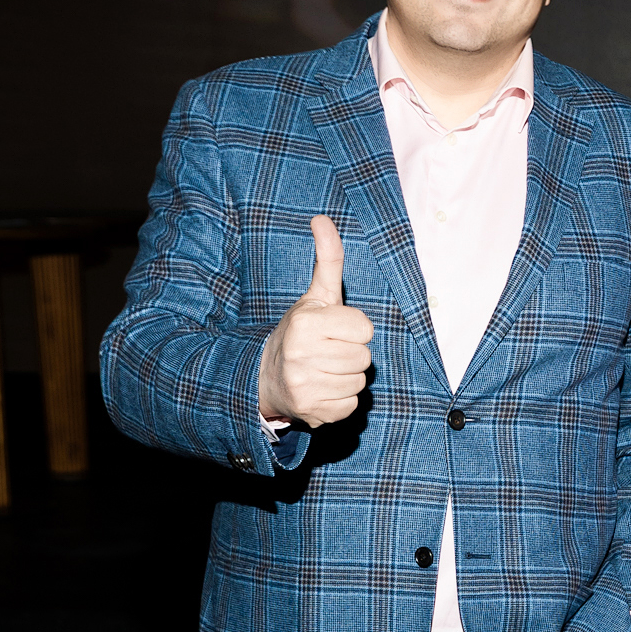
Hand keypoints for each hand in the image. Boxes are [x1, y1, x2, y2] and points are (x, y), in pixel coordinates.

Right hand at [258, 215, 374, 427]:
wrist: (265, 377)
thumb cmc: (300, 333)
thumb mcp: (314, 296)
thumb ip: (327, 260)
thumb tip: (322, 218)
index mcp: (306, 323)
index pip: (364, 329)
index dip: (354, 329)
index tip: (334, 330)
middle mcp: (302, 356)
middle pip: (365, 357)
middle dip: (351, 353)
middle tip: (328, 351)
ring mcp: (306, 387)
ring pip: (360, 381)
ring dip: (347, 376)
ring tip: (324, 369)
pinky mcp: (313, 413)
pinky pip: (351, 405)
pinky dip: (341, 399)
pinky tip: (322, 388)